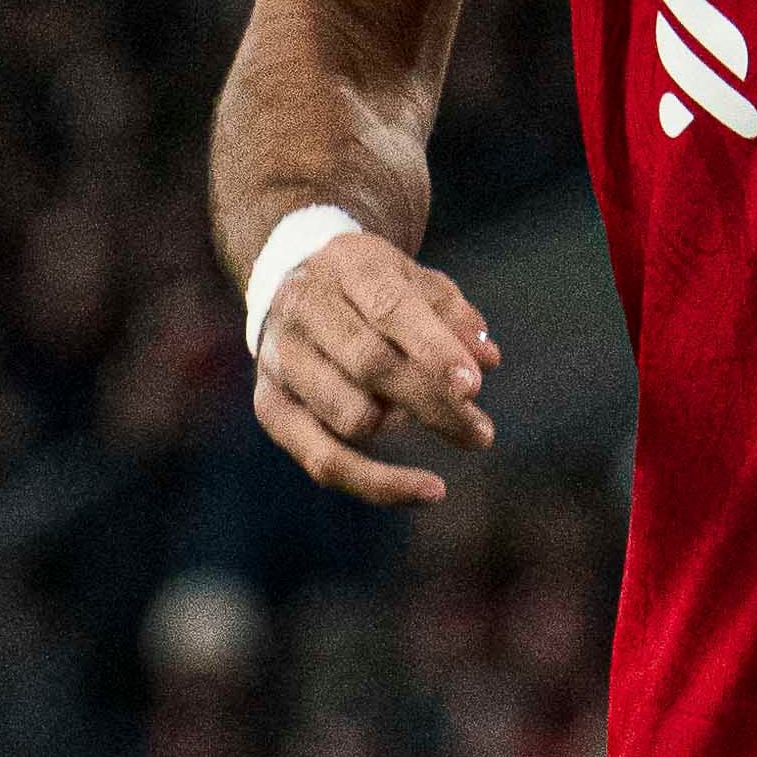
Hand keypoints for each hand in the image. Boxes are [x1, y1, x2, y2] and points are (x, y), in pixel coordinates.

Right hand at [248, 227, 500, 508]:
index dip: (433, 350)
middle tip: (482, 433)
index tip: (473, 386)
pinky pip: (322, 461)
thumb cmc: (372, 288)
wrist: (292, 284)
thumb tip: (486, 359)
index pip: (390, 309)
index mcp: (347, 266)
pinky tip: (426, 490)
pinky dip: (377, 483)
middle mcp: (303, 309)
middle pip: (370, 366)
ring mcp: (280, 359)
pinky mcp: (270, 406)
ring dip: (404, 426)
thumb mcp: (416, 281)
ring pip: (350, 416)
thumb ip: (454, 316)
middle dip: (432, 403)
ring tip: (439, 419)